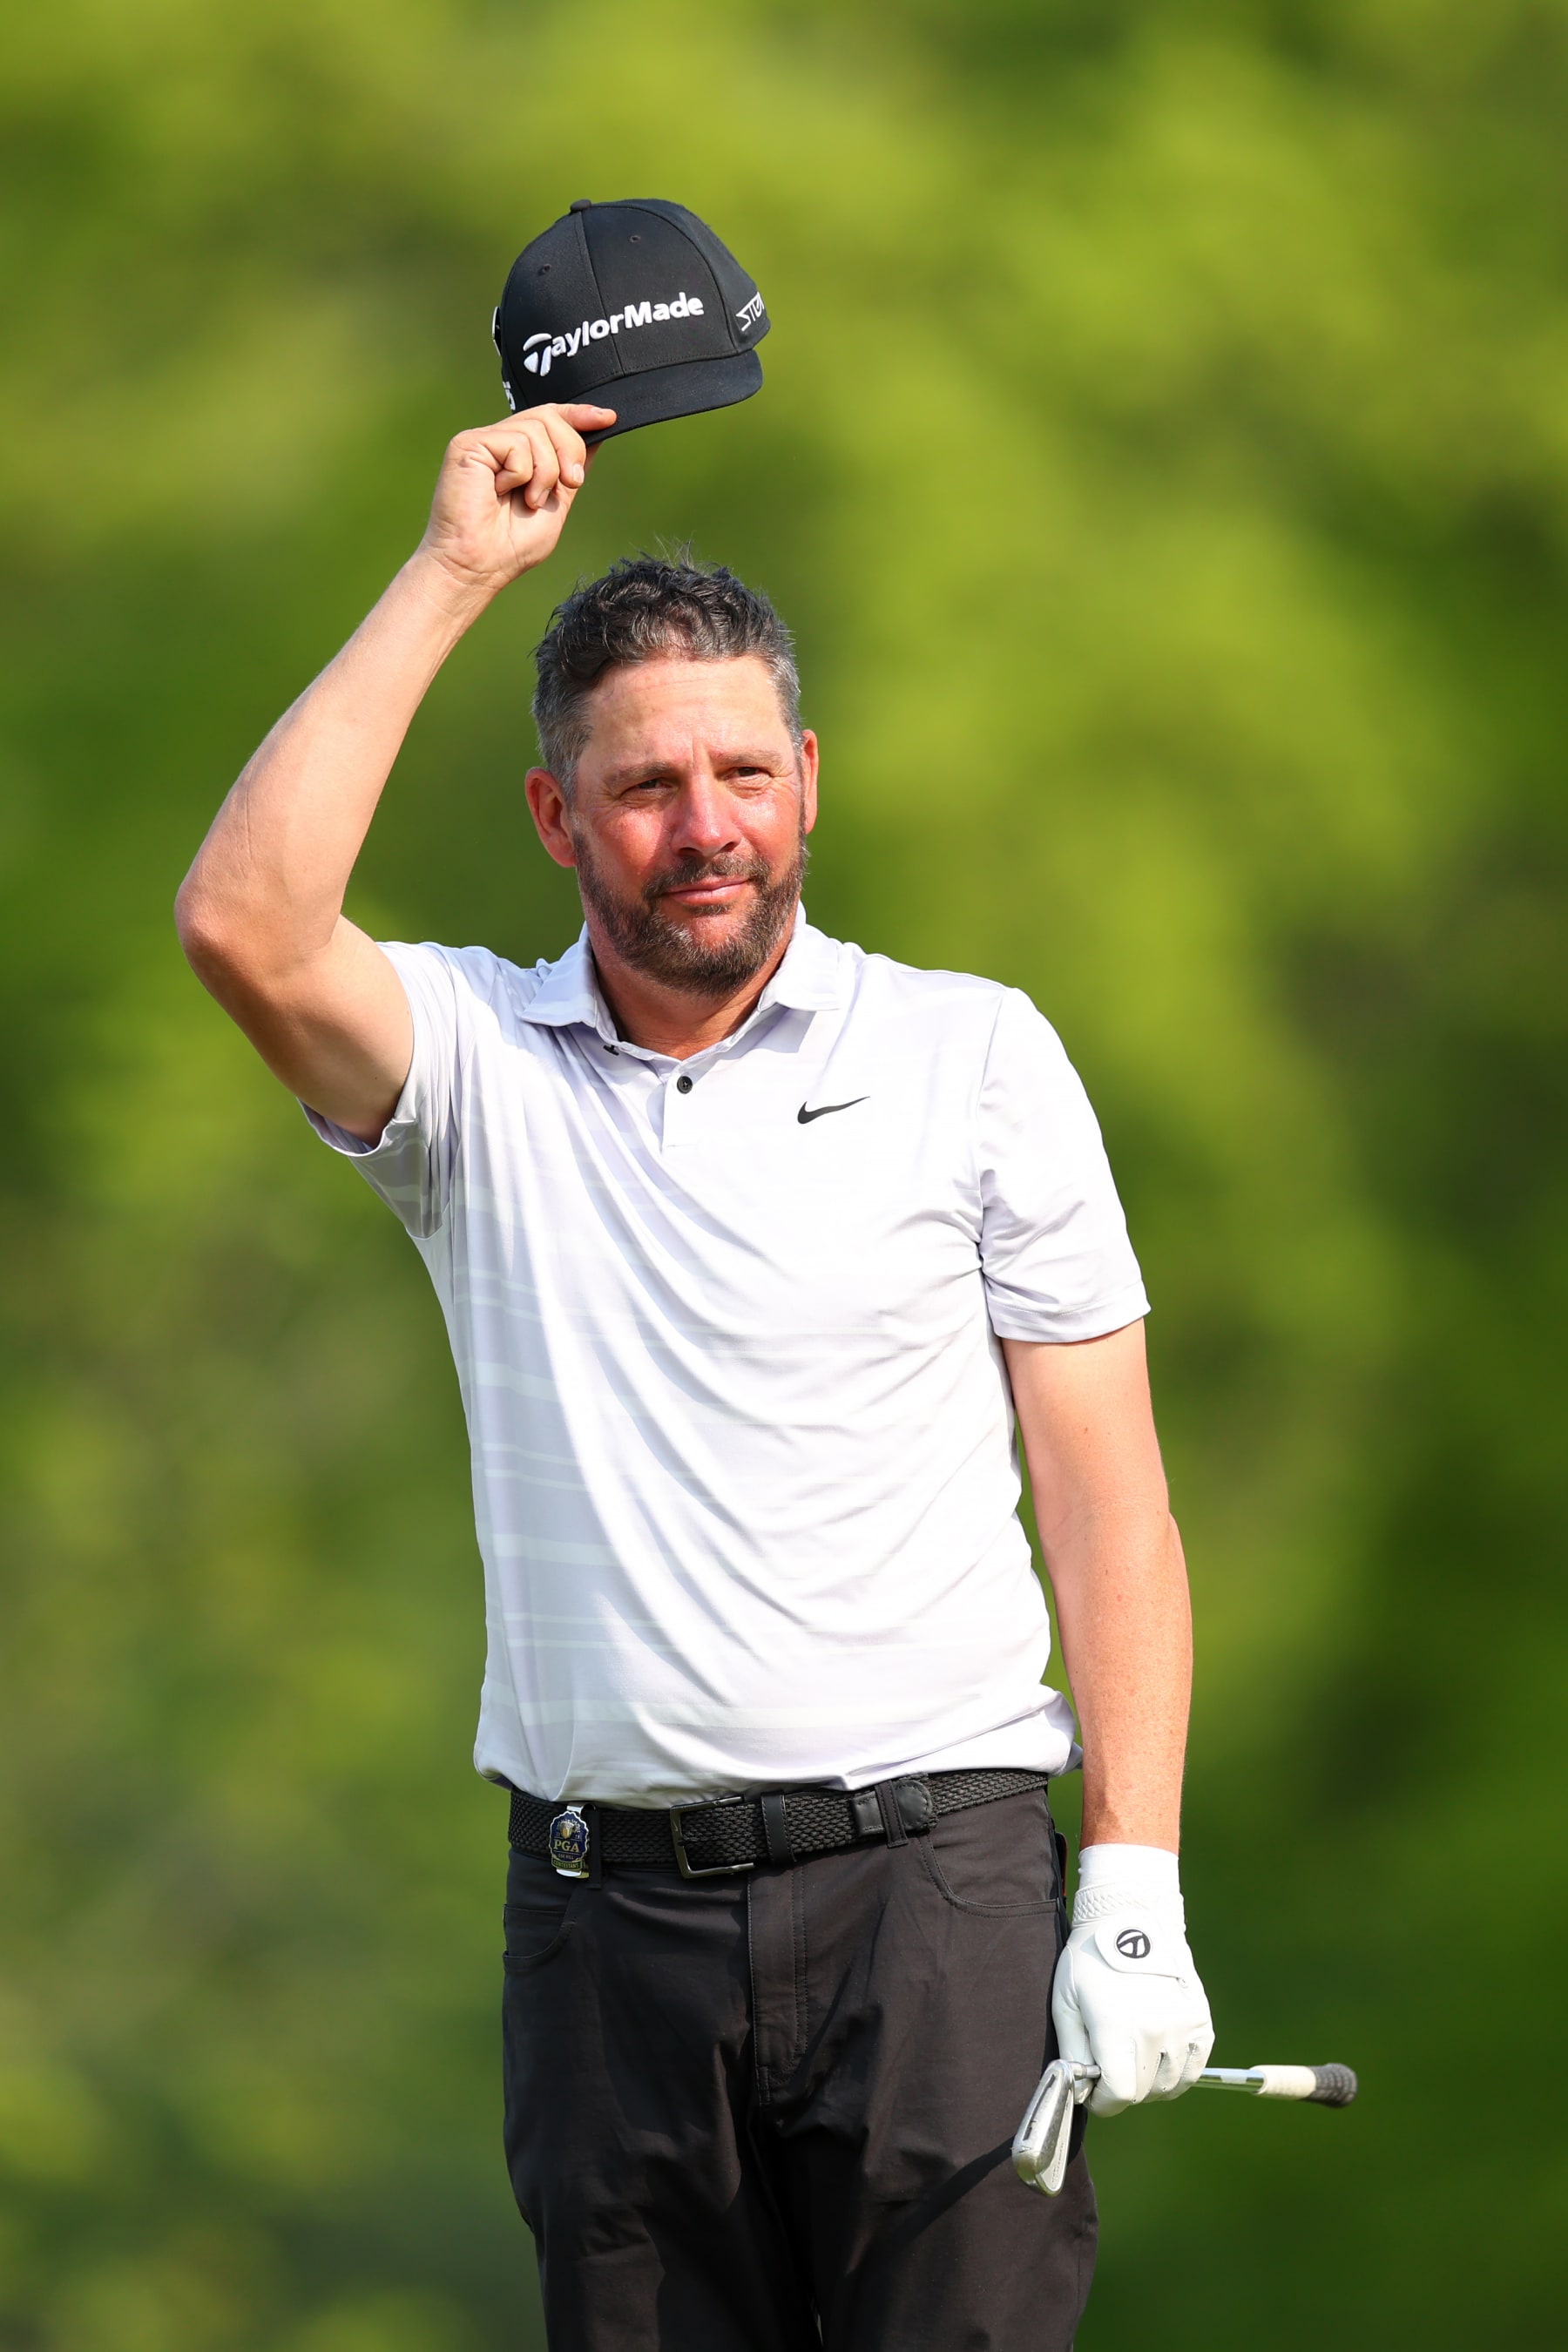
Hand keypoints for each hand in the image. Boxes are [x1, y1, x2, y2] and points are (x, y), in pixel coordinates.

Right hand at [416, 404, 616, 599]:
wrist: (478, 567)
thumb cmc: (510, 547)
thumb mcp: (556, 504)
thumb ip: (570, 469)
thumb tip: (596, 435)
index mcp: (519, 454)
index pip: (551, 418)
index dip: (580, 414)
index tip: (608, 418)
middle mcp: (500, 442)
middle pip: (550, 417)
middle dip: (571, 449)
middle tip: (570, 483)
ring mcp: (483, 441)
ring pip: (536, 429)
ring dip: (546, 471)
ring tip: (529, 501)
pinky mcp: (468, 445)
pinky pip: (515, 443)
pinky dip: (520, 474)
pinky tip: (500, 492)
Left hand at [1051, 1848, 1213, 2116]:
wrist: (1131, 1918)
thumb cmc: (1091, 1959)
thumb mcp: (1066, 2002)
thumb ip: (1072, 2051)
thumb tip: (1079, 2090)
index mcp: (1117, 2027)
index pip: (1119, 2094)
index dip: (1103, 2101)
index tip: (1095, 2092)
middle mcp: (1154, 2030)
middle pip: (1143, 2092)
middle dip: (1123, 2090)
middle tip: (1111, 2070)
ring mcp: (1181, 2025)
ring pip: (1169, 2085)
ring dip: (1150, 2083)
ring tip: (1134, 2061)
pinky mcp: (1200, 2019)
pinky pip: (1194, 2068)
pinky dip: (1177, 2072)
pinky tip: (1159, 2057)